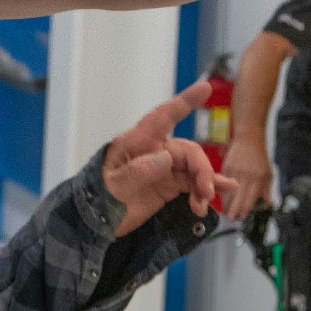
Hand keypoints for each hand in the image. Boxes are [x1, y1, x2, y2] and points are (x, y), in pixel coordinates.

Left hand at [104, 81, 237, 236]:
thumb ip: (137, 171)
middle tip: (205, 193)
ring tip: (207, 202)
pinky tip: (217, 196)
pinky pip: (191, 182)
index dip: (184, 102)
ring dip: (205, 182)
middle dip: (201, 169)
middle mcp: (152, 150)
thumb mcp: (113, 186)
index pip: (162, 117)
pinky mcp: (167, 185)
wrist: (92, 222)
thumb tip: (166, 157)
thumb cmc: (96, 198)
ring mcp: (161, 168)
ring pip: (193, 167)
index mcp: (135, 142)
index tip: (205, 88)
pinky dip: (203, 190)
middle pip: (187, 151)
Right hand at [219, 136, 272, 220]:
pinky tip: (222, 198)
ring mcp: (234, 171)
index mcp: (257, 178)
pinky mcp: (225, 167)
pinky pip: (222, 182)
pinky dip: (222, 191)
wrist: (248, 139)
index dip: (244, 210)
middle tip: (231, 218)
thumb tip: (267, 205)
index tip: (241, 217)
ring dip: (226, 203)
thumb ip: (266, 191)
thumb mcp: (268, 174)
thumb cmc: (259, 157)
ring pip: (228, 191)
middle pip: (237, 197)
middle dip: (233, 210)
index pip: (249, 199)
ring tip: (225, 212)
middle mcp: (245, 175)